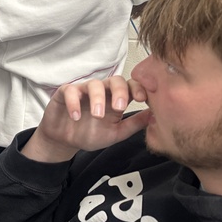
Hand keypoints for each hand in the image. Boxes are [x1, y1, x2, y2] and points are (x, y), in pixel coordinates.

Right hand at [22, 76, 149, 162]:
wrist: (65, 141)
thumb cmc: (90, 134)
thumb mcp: (116, 133)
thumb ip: (134, 124)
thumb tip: (156, 115)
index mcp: (116, 99)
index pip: (130, 86)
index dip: (138, 88)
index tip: (142, 99)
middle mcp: (101, 92)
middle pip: (115, 80)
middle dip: (120, 91)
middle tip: (119, 107)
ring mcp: (83, 91)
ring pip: (94, 84)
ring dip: (97, 98)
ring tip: (97, 115)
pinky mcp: (65, 93)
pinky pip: (70, 91)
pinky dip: (74, 102)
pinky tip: (76, 116)